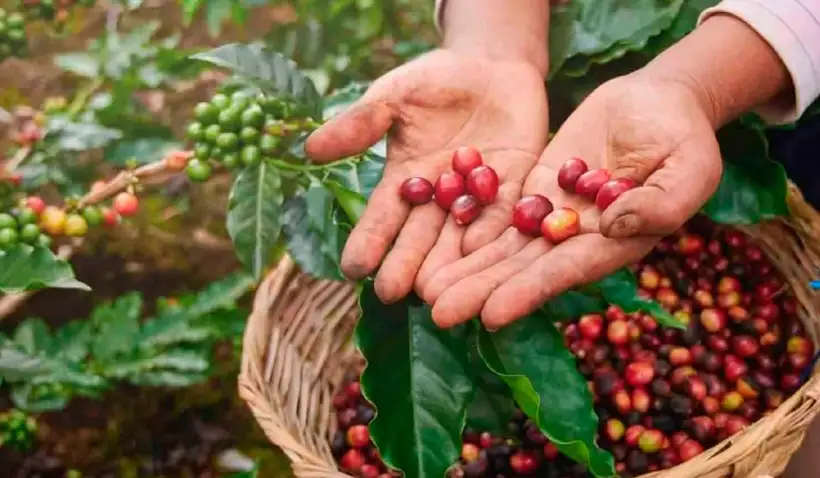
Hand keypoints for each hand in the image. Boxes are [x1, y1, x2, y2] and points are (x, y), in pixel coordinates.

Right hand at [305, 49, 547, 302]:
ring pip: (460, 237)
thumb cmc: (434, 79)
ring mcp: (476, 197)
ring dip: (448, 265)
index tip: (353, 267)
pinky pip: (504, 214)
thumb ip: (360, 123)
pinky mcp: (515, 188)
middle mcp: (438, 199)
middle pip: (420, 238)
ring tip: (436, 292)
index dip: (368, 241)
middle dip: (406, 264)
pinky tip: (480, 253)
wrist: (491, 65)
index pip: (382, 217)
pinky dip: (492, 232)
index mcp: (405, 181)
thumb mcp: (393, 97)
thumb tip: (309, 148)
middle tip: (393, 293)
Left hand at [422, 72, 723, 328]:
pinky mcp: (537, 189)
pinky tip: (438, 245)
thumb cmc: (685, 136)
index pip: (566, 271)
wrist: (659, 102)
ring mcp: (555, 215)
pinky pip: (501, 211)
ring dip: (467, 268)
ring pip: (505, 246)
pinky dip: (472, 228)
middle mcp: (579, 239)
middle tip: (438, 312)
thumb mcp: (689, 167)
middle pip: (524, 268)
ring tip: (426, 291)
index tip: (491, 314)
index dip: (528, 292)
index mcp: (616, 244)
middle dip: (482, 290)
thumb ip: (660, 202)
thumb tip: (610, 226)